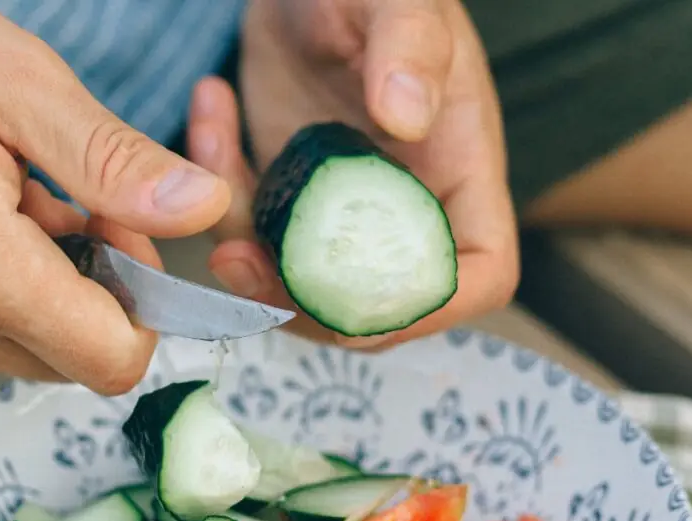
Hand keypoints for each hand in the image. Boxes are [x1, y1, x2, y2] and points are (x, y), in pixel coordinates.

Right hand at [0, 0, 228, 393]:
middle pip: (66, 356)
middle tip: (68, 205)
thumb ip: (114, 163)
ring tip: (6, 196)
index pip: (110, 361)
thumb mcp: (16, 84)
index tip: (121, 232)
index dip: (143, 303)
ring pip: (13, 344)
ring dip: (37, 285)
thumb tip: (205, 210)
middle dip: (94, 290)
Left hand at [187, 0, 517, 349]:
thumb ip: (409, 46)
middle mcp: (406, 204)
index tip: (356, 301)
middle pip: (377, 302)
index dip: (431, 304)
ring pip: (301, 281)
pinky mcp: (291, 195)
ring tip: (214, 164)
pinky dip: (219, 195)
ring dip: (245, 255)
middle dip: (302, 300)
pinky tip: (211, 111)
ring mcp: (344, 207)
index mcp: (458, 169)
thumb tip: (406, 119)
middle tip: (235, 261)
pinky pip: (255, 233)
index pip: (480, 271)